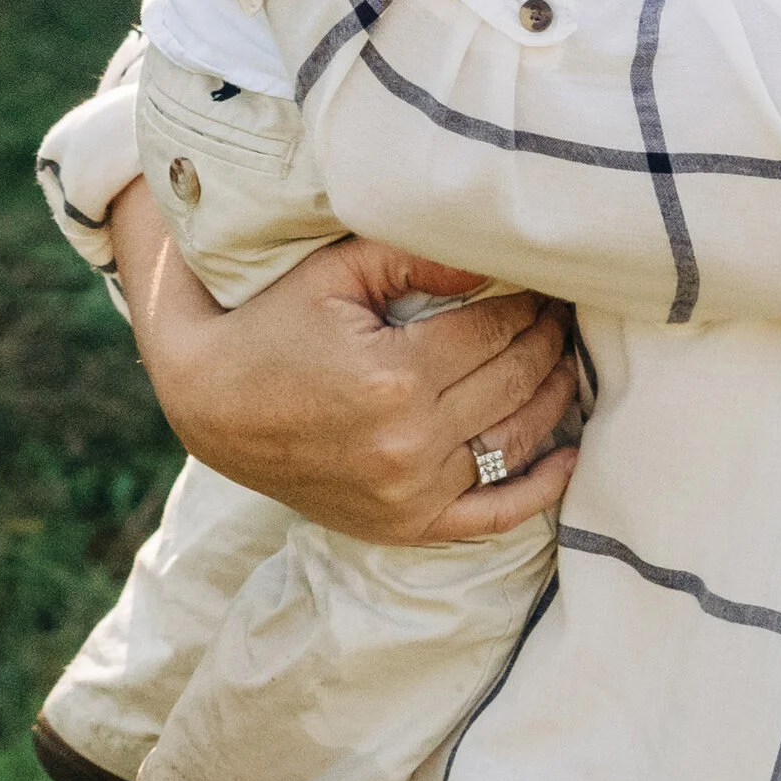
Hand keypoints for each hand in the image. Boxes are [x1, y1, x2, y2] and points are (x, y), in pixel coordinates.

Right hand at [112, 182, 577, 541]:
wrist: (208, 406)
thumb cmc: (272, 326)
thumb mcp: (335, 274)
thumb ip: (417, 258)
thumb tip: (497, 255)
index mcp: (393, 377)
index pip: (495, 330)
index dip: (528, 301)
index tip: (546, 280)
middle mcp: (407, 444)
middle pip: (512, 381)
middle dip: (547, 339)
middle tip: (564, 311)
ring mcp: (409, 494)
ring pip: (514, 440)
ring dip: (553, 397)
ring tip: (566, 359)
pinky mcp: (405, 525)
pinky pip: (493, 517)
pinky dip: (540, 490)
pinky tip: (571, 457)